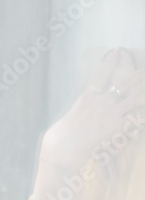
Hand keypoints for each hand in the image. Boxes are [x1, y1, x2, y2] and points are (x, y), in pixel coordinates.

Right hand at [41, 47, 144, 173]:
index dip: (111, 61)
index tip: (117, 51)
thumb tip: (89, 104)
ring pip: (135, 100)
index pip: (102, 74)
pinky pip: (135, 120)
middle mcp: (101, 102)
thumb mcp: (72, 114)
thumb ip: (85, 107)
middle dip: (136, 75)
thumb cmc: (63, 135)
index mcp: (88, 97)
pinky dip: (140, 118)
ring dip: (143, 96)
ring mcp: (110, 114)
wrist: (62, 148)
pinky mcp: (117, 128)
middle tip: (142, 70)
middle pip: (124, 83)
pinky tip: (142, 116)